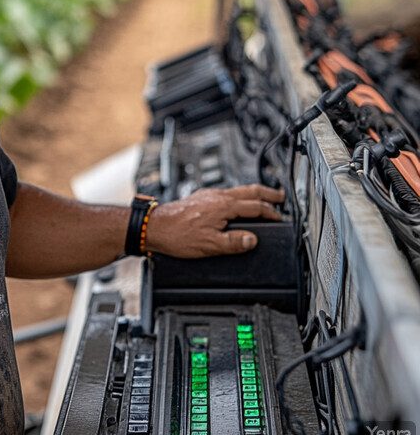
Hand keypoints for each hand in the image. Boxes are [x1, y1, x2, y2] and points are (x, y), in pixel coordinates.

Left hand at [144, 184, 283, 258]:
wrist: (154, 227)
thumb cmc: (177, 235)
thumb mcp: (210, 245)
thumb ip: (234, 242)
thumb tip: (252, 240)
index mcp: (223, 206)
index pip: (255, 206)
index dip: (270, 212)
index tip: (279, 218)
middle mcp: (216, 196)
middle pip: (249, 190)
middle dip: (267, 193)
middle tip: (280, 196)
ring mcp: (207, 195)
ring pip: (236, 190)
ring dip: (252, 193)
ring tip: (262, 198)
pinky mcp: (199, 198)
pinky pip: (224, 193)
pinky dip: (237, 196)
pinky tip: (234, 203)